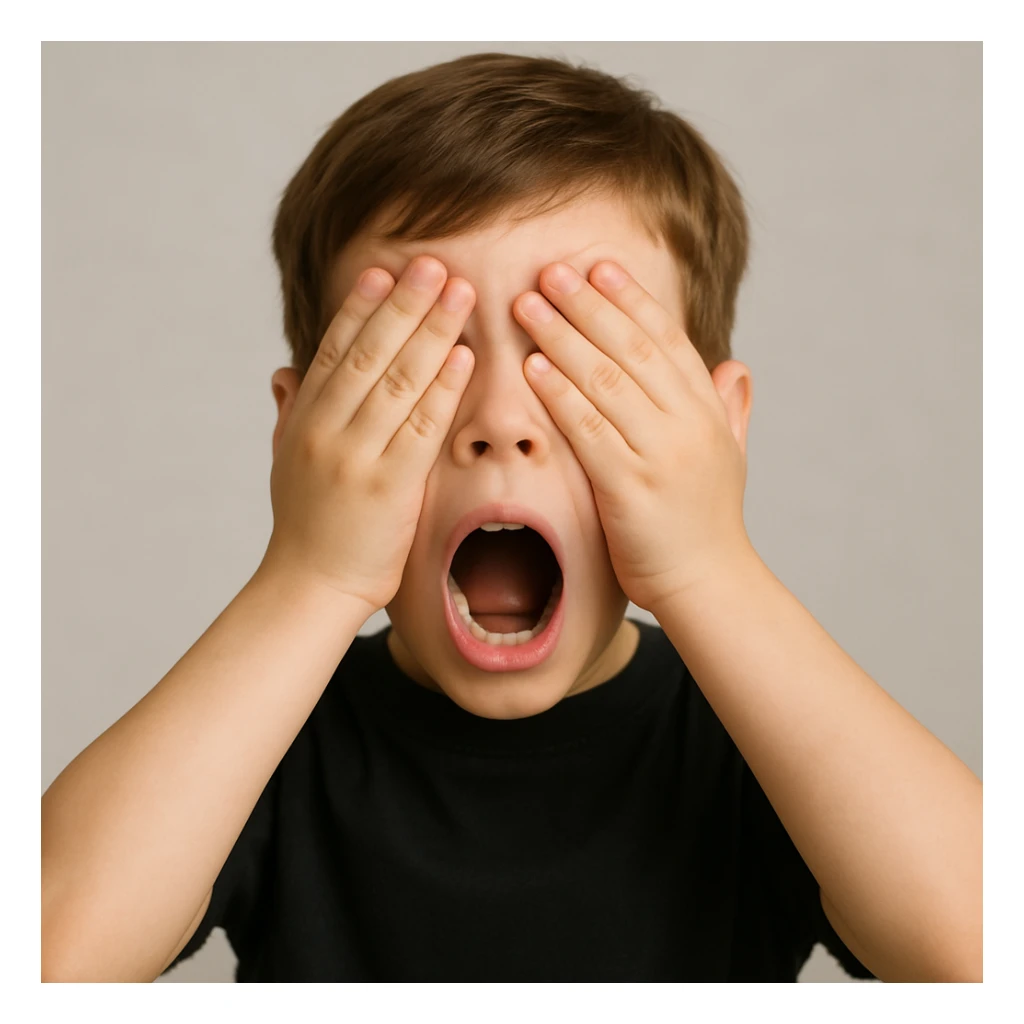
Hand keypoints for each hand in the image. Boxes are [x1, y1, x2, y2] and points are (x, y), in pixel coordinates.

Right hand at [261, 256, 475, 614]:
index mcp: (303, 419)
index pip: (334, 350)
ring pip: (397, 381)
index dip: (360, 306)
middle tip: (433, 262)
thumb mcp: (286, 460)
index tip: (384, 269)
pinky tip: (464, 356)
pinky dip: (443, 388)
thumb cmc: (306, 525)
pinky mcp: (388, 487)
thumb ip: (290, 412)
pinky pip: (421, 427)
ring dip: (431, 332)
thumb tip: (284, 371)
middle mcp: (326, 430)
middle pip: (368, 353)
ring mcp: (356, 457)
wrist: (309, 587)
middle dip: (404, 304)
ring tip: (457, 292)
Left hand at [513, 260, 752, 612]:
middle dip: (588, 305)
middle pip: (633, 349)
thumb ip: (730, 407)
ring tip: (528, 305)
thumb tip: (734, 367)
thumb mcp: (730, 455)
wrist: (709, 584)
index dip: (631, 299)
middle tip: (550, 271)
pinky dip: (560, 395)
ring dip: (563, 338)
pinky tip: (532, 368)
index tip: (598, 266)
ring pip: (607, 381)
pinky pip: (589, 430)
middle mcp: (688, 423)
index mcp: (707, 410)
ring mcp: (661, 454)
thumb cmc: (708, 520)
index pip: (667, 339)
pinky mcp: (631, 487)